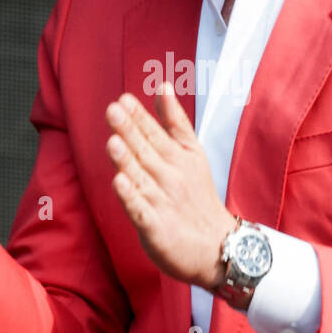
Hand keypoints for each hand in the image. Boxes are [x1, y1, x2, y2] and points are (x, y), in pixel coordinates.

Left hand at [105, 84, 235, 290]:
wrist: (218, 247)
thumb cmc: (198, 197)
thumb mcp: (192, 153)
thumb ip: (174, 121)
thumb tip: (163, 85)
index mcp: (179, 158)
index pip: (157, 133)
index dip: (140, 117)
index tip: (124, 100)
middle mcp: (171, 177)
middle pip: (147, 152)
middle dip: (130, 131)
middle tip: (114, 110)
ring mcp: (163, 203)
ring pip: (142, 178)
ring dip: (127, 161)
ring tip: (114, 142)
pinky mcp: (156, 228)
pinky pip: (141, 211)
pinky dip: (131, 198)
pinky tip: (120, 184)